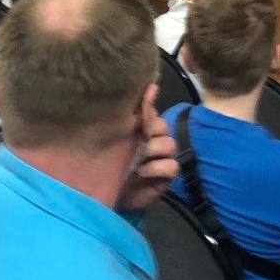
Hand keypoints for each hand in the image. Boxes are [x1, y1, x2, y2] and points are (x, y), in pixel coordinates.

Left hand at [118, 85, 177, 212]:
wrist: (108, 193)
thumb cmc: (108, 162)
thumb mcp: (114, 135)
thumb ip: (132, 114)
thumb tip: (150, 86)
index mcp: (141, 125)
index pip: (151, 111)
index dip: (145, 114)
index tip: (135, 122)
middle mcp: (155, 137)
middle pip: (161, 126)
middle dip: (148, 132)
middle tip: (134, 141)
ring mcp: (163, 156)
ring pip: (169, 144)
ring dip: (153, 150)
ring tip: (136, 160)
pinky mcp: (167, 175)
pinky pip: (172, 165)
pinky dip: (157, 167)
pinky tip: (142, 172)